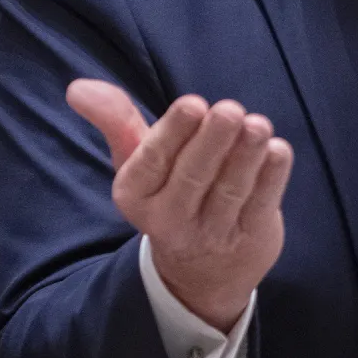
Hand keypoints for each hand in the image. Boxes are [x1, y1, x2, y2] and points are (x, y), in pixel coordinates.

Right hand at [65, 79, 293, 331]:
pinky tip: (278, 150)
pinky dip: (272, 177)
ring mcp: (213, 231)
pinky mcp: (251, 237)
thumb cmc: (169, 193)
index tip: (193, 104)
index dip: (174, 133)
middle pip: (193, 175)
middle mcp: (170, 218)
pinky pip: (262, 205)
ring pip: (230, 189)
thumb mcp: (137, 162)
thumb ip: (116, 121)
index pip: (153, 161)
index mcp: (136, 195)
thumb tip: (78, 88)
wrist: (201, 270)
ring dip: (246, 155)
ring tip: (257, 125)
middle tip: (230, 110)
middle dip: (213, 141)